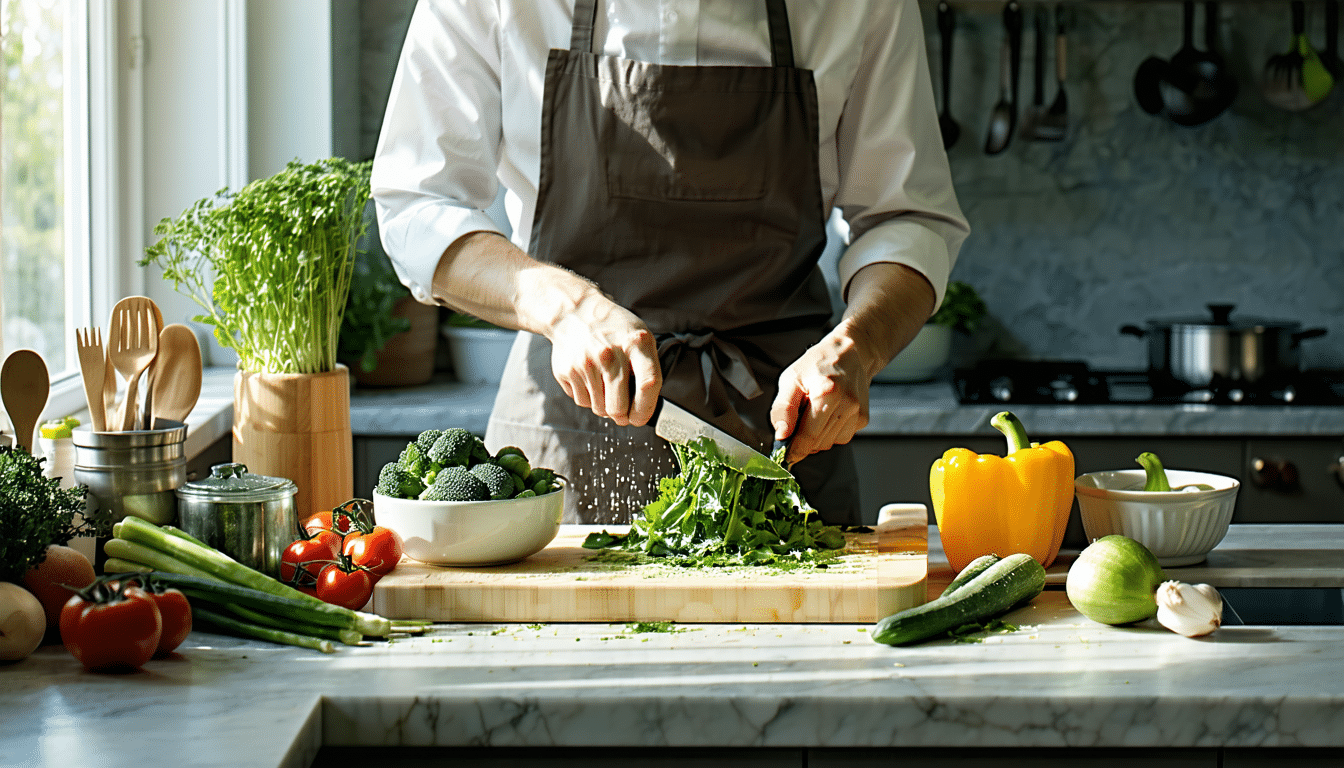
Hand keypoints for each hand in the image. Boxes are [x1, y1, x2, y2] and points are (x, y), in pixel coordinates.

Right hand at [550, 294, 661, 426]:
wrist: (575, 313)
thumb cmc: (613, 329)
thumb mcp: (639, 338)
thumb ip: (648, 368)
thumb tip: (647, 406)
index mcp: (635, 343)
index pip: (648, 384)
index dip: (646, 409)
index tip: (641, 418)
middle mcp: (610, 354)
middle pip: (618, 407)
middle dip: (623, 417)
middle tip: (624, 414)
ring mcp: (586, 363)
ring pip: (599, 409)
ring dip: (605, 406)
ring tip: (606, 386)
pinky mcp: (567, 371)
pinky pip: (582, 402)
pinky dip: (589, 398)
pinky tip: (591, 379)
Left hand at [769, 332, 870, 463]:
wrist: (848, 354)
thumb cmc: (817, 365)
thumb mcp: (791, 379)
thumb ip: (782, 409)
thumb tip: (782, 435)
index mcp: (827, 393)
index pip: (808, 437)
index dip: (794, 450)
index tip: (786, 454)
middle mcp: (847, 404)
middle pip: (818, 443)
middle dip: (804, 440)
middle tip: (798, 422)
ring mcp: (857, 413)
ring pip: (830, 444)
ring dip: (817, 437)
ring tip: (815, 412)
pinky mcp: (863, 419)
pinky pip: (841, 438)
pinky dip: (830, 432)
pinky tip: (828, 414)